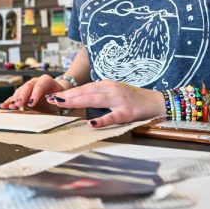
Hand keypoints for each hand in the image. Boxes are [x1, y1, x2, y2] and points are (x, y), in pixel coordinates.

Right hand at [1, 75, 68, 112]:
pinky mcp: (23, 94)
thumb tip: (53, 100)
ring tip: (11, 106)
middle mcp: (35, 81)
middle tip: (18, 104)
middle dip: (22, 96)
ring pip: (20, 91)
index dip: (35, 94)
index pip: (39, 85)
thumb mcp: (60, 97)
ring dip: (15, 99)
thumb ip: (57, 99)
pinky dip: (9, 101)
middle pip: (27, 86)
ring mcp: (28, 87)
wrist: (56, 94)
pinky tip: (3, 105)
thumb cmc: (59, 96)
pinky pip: (15, 96)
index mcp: (45, 80)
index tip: (31, 103)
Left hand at [45, 80, 165, 126]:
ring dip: (77, 102)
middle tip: (51, 99)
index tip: (53, 95)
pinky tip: (91, 123)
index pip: (84, 88)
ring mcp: (119, 101)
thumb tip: (80, 100)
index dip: (69, 92)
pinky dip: (102, 120)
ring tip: (62, 105)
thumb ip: (100, 95)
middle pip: (86, 92)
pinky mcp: (127, 112)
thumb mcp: (115, 93)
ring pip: (95, 100)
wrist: (157, 102)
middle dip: (68, 96)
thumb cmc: (135, 99)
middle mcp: (112, 90)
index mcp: (108, 85)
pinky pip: (112, 116)